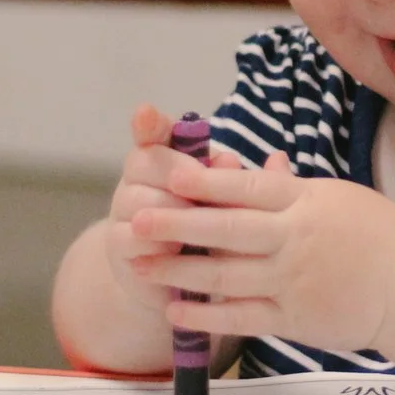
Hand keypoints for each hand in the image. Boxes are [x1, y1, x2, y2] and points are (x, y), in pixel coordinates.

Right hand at [102, 105, 248, 298]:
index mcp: (164, 158)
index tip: (147, 112)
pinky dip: (156, 244)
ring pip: (138, 200)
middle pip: (145, 161)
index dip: (150, 122)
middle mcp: (138, 178)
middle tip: (199, 193)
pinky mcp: (118, 245)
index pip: (153, 131)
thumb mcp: (233, 203)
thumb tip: (277, 159)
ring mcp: (124, 210)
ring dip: (170, 213)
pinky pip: (130, 237)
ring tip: (194, 229)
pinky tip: (174, 252)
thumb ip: (249, 182)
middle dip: (177, 174)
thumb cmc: (213, 231)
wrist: (178, 282)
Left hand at [130, 154, 394, 355]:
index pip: (247, 187)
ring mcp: (293, 281)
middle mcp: (295, 239)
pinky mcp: (295, 319)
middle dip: (177, 224)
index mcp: (306, 202)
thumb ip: (294, 188)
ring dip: (179, 271)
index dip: (206, 182)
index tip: (169, 174)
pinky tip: (175, 308)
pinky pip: (240, 316)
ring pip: (225, 276)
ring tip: (140, 267)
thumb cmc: (380, 235)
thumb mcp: (339, 198)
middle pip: (226, 230)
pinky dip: (205, 314)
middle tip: (138, 219)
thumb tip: (262, 163)